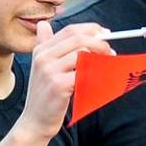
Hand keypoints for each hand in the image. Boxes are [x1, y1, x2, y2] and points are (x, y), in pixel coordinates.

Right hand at [18, 21, 112, 139]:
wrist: (36, 120)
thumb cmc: (45, 94)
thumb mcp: (41, 66)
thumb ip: (45, 44)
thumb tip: (44, 24)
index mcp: (41, 50)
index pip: (70, 30)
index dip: (91, 30)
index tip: (105, 34)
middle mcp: (43, 57)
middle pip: (78, 39)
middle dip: (100, 43)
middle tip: (110, 51)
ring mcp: (49, 71)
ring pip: (83, 54)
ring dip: (100, 58)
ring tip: (107, 66)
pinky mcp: (58, 86)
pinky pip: (84, 73)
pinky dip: (97, 74)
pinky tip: (101, 78)